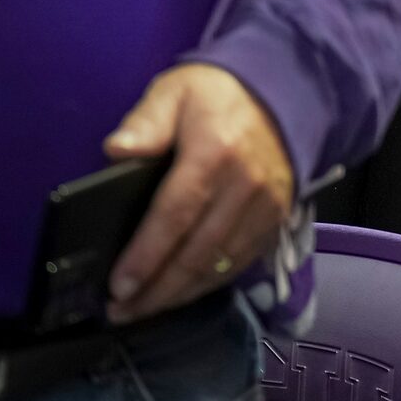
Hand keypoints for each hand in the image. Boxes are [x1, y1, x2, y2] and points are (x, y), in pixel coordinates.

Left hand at [102, 63, 295, 323]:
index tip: (118, 287)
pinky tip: (182, 292)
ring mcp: (266, 205)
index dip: (146, 256)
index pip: (175, 216)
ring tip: (144, 309)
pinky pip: (242, 261)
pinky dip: (209, 283)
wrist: (284, 89)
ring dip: (180, 294)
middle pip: (197, 252)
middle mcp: (245, 185)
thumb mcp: (174, 92)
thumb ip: (145, 122)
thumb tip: (116, 151)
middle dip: (157, 290)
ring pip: (220, 265)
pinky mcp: (278, 217)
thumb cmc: (218, 93)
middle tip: (121, 311)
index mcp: (214, 153)